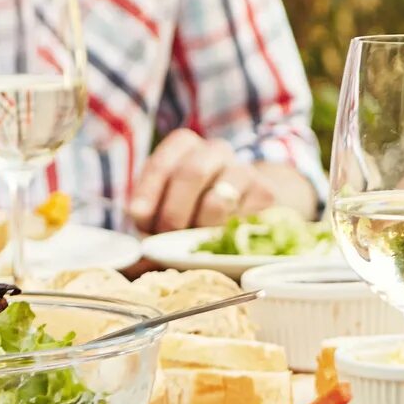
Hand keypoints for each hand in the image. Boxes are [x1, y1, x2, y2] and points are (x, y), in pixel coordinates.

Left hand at [128, 131, 303, 232]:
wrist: (246, 204)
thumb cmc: (194, 208)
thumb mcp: (166, 208)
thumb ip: (150, 225)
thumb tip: (139, 256)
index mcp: (183, 146)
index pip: (162, 163)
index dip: (148, 192)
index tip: (140, 218)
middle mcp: (214, 150)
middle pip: (191, 174)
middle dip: (173, 214)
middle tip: (168, 237)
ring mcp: (243, 169)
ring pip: (218, 199)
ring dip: (200, 228)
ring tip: (194, 242)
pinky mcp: (265, 192)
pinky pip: (242, 219)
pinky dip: (226, 236)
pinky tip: (221, 239)